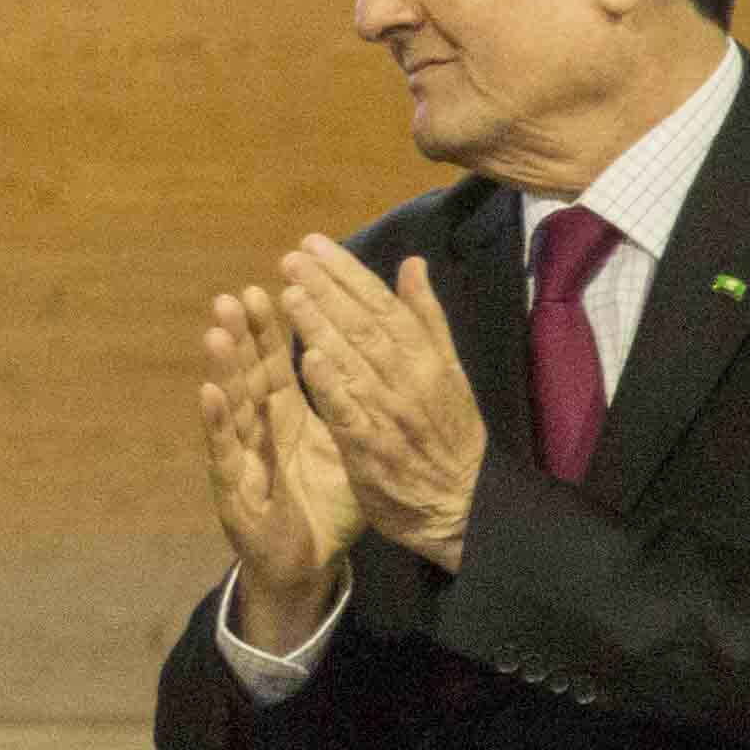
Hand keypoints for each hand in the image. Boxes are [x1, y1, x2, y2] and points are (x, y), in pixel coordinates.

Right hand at [198, 285, 361, 644]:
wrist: (309, 566)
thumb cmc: (326, 506)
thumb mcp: (350, 448)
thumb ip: (354, 403)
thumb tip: (377, 359)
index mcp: (287, 417)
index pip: (278, 363)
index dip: (273, 328)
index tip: (272, 285)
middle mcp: (259, 430)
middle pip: (249, 376)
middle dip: (242, 337)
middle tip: (234, 296)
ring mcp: (242, 458)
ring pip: (231, 407)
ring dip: (223, 370)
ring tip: (217, 332)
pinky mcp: (234, 492)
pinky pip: (225, 454)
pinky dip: (217, 424)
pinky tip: (209, 394)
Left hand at [278, 241, 486, 566]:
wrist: (461, 504)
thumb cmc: (449, 433)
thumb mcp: (450, 372)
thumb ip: (427, 318)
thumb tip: (412, 263)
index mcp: (426, 358)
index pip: (382, 305)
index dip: (347, 273)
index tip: (313, 244)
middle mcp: (409, 380)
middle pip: (364, 327)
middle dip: (326, 291)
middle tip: (292, 260)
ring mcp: (389, 414)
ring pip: (354, 364)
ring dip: (321, 328)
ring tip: (289, 294)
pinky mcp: (371, 449)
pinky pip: (349, 414)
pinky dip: (332, 387)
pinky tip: (309, 360)